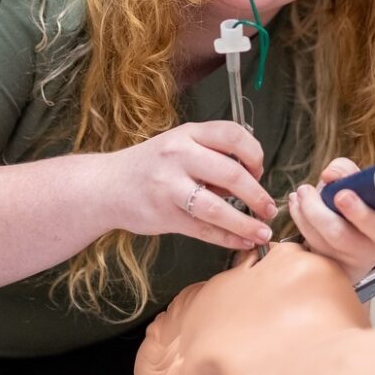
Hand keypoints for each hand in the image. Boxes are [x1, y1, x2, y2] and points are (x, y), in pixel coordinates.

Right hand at [102, 121, 277, 251]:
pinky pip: (203, 229)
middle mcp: (178, 155)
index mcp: (187, 134)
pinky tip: (241, 241)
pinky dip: (227, 238)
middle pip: (231, 174)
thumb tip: (251, 178)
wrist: (105, 186)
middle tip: (269, 208)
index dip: (255, 154)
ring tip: (262, 232)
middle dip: (257, 195)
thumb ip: (212, 155)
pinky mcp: (164, 215)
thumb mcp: (179, 145)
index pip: (233, 134)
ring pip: (217, 207)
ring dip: (245, 223)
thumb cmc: (150, 166)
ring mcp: (169, 186)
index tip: (260, 171)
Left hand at [288, 157, 374, 283]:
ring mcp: (349, 260)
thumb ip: (349, 172)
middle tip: (306, 190)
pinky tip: (296, 202)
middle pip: (341, 235)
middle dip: (320, 212)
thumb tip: (328, 175)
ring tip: (302, 191)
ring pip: (320, 240)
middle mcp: (372, 249)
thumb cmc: (368, 204)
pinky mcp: (330, 264)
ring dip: (305, 212)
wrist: (363, 235)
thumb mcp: (369, 185)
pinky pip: (311, 244)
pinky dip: (300, 218)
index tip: (342, 196)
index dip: (363, 213)